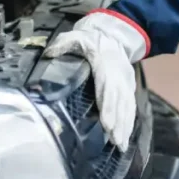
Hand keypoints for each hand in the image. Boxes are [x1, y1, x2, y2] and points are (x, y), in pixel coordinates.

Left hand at [42, 10, 149, 152]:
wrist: (112, 33)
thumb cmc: (89, 38)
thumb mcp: (75, 36)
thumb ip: (62, 44)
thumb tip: (48, 54)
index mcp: (105, 62)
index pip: (107, 86)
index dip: (108, 106)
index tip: (107, 124)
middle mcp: (118, 73)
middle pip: (119, 100)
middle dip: (118, 122)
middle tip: (116, 142)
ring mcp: (125, 80)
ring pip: (127, 105)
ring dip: (125, 125)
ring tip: (121, 144)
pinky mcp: (128, 86)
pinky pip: (130, 105)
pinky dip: (129, 121)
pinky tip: (126, 135)